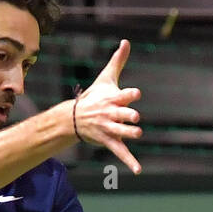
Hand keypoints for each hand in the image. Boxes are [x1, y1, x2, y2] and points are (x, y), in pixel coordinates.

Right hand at [74, 39, 142, 173]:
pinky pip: (120, 152)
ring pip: (120, 132)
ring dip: (128, 133)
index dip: (129, 94)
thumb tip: (126, 41)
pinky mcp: (109, 141)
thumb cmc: (94, 95)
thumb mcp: (106, 77)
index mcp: (111, 98)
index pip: (121, 95)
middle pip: (120, 115)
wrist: (74, 118)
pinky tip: (138, 170)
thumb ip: (118, 61)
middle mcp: (110, 114)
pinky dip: (130, 161)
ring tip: (137, 133)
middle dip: (127, 115)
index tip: (136, 93)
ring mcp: (109, 128)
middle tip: (134, 117)